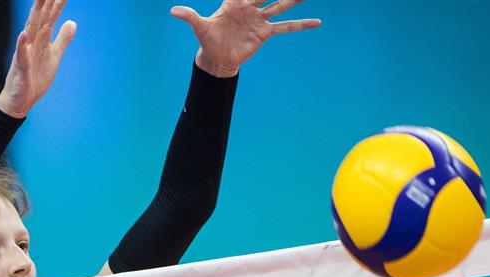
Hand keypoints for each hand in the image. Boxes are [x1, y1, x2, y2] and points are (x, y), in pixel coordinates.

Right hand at [0, 0, 75, 118]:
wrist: (20, 100)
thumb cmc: (35, 78)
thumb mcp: (54, 56)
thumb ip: (63, 39)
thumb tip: (72, 22)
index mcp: (41, 39)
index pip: (51, 17)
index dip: (58, 3)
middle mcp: (32, 42)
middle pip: (42, 19)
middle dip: (47, 2)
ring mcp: (25, 54)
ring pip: (32, 31)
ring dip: (36, 15)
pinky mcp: (21, 68)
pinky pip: (21, 55)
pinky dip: (22, 45)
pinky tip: (24, 34)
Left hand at [171, 0, 319, 77]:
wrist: (218, 58)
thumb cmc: (208, 40)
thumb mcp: (199, 27)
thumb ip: (190, 16)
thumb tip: (173, 11)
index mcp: (234, 1)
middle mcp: (249, 6)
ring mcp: (259, 18)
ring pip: (280, 4)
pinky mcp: (265, 32)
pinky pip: (286, 27)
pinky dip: (300, 25)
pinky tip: (316, 22)